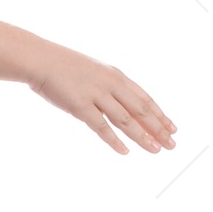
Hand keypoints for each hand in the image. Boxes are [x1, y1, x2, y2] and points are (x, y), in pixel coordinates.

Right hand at [24, 42, 176, 155]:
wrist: (40, 60)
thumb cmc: (63, 67)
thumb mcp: (93, 72)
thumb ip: (107, 87)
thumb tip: (117, 103)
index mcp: (116, 76)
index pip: (145, 99)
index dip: (160, 115)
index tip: (172, 128)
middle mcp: (111, 85)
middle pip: (141, 110)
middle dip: (158, 128)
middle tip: (171, 144)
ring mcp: (96, 95)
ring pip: (126, 119)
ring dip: (142, 136)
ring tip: (155, 150)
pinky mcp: (80, 106)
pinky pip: (101, 126)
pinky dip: (114, 140)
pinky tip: (125, 151)